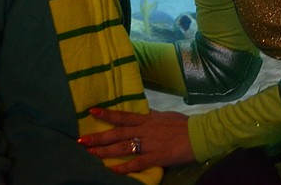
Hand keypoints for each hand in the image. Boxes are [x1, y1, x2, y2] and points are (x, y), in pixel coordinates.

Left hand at [78, 107, 194, 172]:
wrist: (199, 133)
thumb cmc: (183, 125)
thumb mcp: (165, 116)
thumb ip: (151, 116)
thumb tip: (143, 113)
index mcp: (147, 119)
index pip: (123, 116)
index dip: (107, 114)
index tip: (91, 111)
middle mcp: (145, 130)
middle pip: (117, 133)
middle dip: (98, 137)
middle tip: (81, 140)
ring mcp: (150, 143)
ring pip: (123, 147)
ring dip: (105, 151)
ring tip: (90, 154)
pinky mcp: (157, 156)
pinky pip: (137, 162)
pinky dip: (125, 166)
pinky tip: (112, 170)